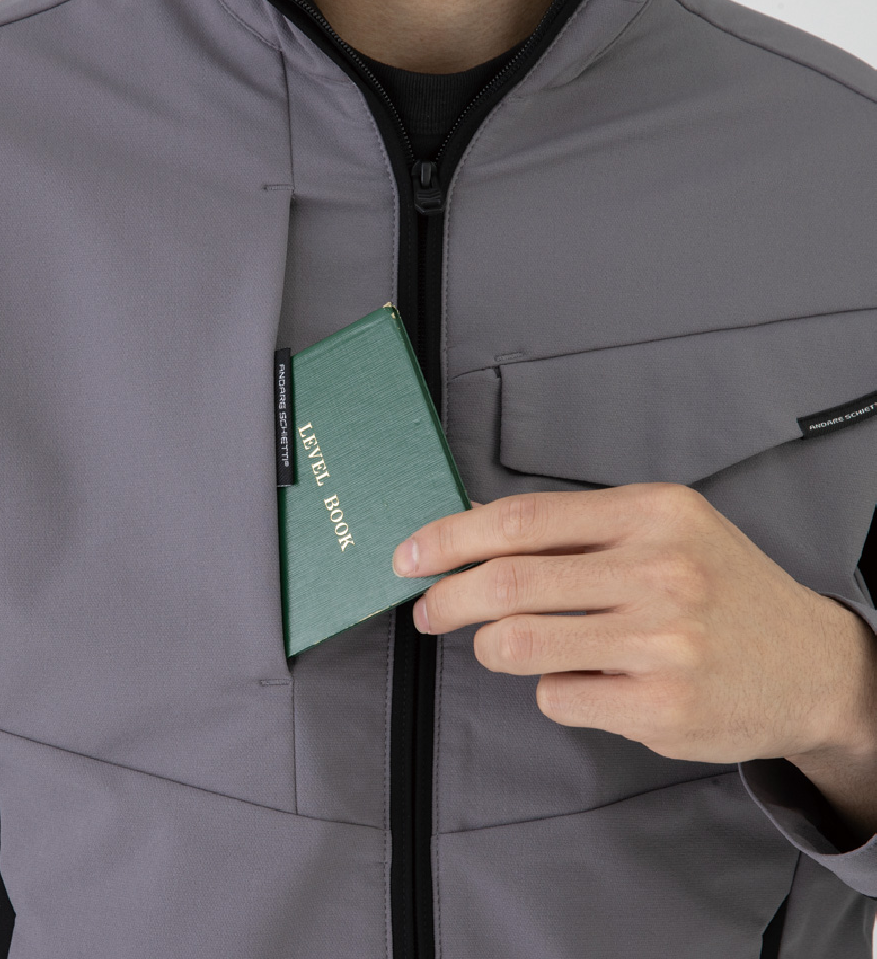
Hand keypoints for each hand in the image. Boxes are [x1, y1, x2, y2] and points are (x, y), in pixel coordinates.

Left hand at [391, 483, 876, 763]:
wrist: (810, 665)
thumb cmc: (720, 589)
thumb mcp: (662, 530)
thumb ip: (576, 530)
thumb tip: (472, 528)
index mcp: (652, 513)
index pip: (520, 520)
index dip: (450, 537)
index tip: (411, 555)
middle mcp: (659, 572)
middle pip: (507, 583)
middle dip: (447, 599)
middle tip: (427, 610)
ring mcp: (661, 643)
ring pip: (517, 645)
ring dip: (491, 647)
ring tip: (503, 644)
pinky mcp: (659, 707)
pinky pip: (556, 697)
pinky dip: (549, 689)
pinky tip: (584, 679)